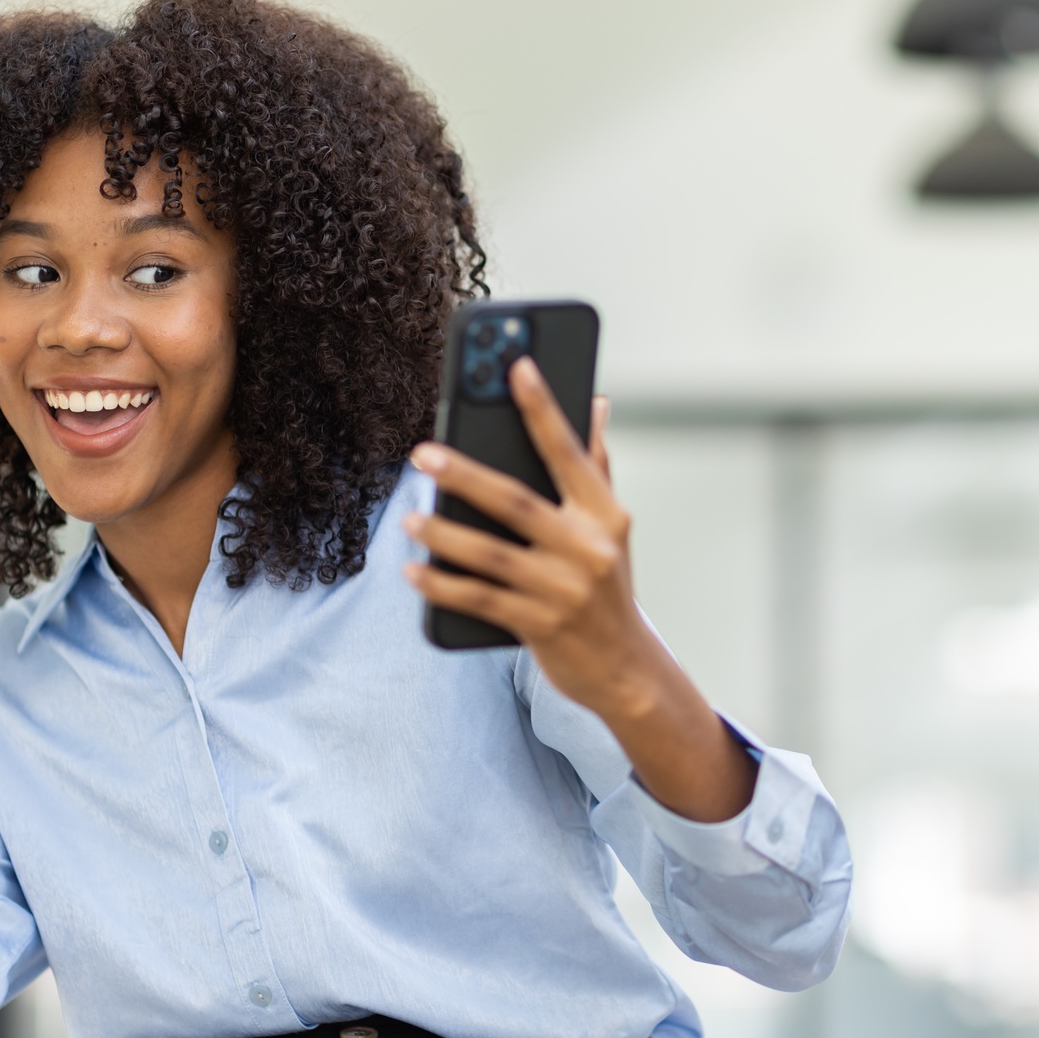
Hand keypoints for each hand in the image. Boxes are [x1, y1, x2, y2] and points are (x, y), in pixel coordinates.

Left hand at [402, 357, 756, 821]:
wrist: (627, 671)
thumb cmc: (608, 588)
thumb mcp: (610, 529)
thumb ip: (596, 467)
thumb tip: (598, 403)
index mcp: (605, 514)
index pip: (569, 451)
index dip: (542, 407)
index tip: (515, 366)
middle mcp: (588, 548)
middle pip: (515, 501)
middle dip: (465, 474)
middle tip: (422, 454)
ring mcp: (564, 590)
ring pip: (490, 554)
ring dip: (443, 534)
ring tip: (410, 518)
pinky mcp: (541, 626)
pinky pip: (480, 599)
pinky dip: (442, 586)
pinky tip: (414, 571)